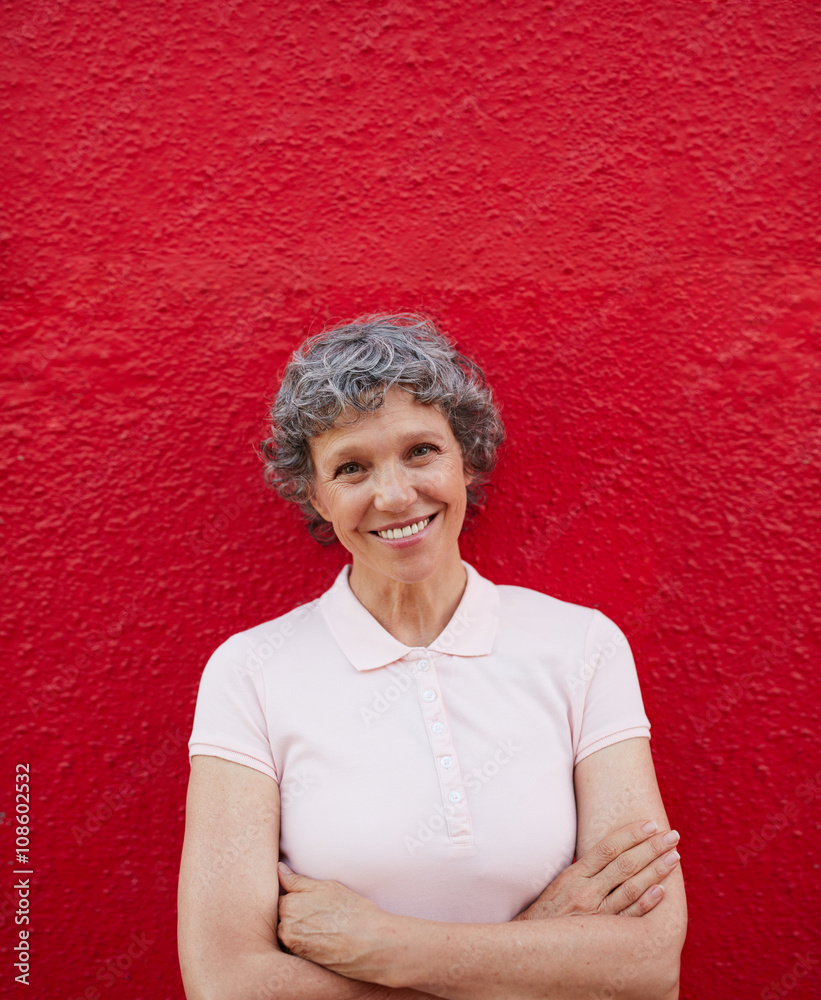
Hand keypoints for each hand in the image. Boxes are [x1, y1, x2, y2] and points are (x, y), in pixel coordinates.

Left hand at [277, 862, 394, 983]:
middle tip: (318, 914)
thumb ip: (297, 880)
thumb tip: (279, 869)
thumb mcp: (326, 887)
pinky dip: (305, 945)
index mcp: (288, 905)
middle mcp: (285, 928)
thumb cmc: (351, 910)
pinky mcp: (302, 963)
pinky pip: (296, 950)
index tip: (309, 901)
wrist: (370, 943)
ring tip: (323, 927)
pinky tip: (323, 941)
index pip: (280, 899)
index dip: (295, 898)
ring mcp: (292, 947)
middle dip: (294, 915)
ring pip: (288, 935)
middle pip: (281, 918)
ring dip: (299, 931)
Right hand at [513, 820, 680, 920]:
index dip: (631, 834)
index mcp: (575, 875)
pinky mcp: (603, 936)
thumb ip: (586, 870)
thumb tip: (613, 854)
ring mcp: (596, 915)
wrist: (531, 946)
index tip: (650, 824)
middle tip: (672, 836)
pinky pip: (629, 918)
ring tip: (674, 857)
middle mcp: (586, 892)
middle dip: (651, 848)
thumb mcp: (561, 884)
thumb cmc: (548, 912)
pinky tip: (662, 890)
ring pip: (632, 888)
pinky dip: (647, 903)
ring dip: (656, 871)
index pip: (608, 848)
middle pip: (625, 865)